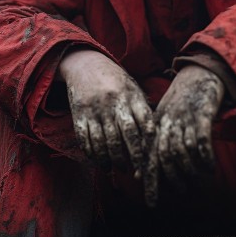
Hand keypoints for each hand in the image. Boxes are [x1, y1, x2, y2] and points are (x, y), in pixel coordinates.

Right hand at [59, 50, 154, 175]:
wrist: (85, 63)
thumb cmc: (114, 81)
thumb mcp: (132, 88)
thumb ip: (142, 110)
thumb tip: (156, 138)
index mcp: (131, 95)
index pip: (144, 124)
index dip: (147, 146)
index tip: (148, 163)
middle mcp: (114, 102)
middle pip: (125, 136)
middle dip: (131, 158)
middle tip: (134, 173)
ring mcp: (95, 108)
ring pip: (105, 141)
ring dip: (111, 160)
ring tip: (117, 168)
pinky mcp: (79, 113)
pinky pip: (85, 139)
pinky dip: (93, 154)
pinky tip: (100, 162)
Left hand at [151, 65, 224, 194]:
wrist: (199, 73)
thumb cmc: (180, 101)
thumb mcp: (161, 121)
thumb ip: (150, 147)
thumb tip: (137, 176)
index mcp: (156, 124)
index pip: (148, 155)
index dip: (150, 179)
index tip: (151, 203)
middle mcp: (168, 121)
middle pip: (165, 155)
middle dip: (173, 178)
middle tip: (182, 190)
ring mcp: (185, 117)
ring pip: (182, 150)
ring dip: (191, 170)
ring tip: (199, 181)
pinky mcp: (202, 113)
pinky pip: (201, 140)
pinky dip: (205, 157)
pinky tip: (210, 166)